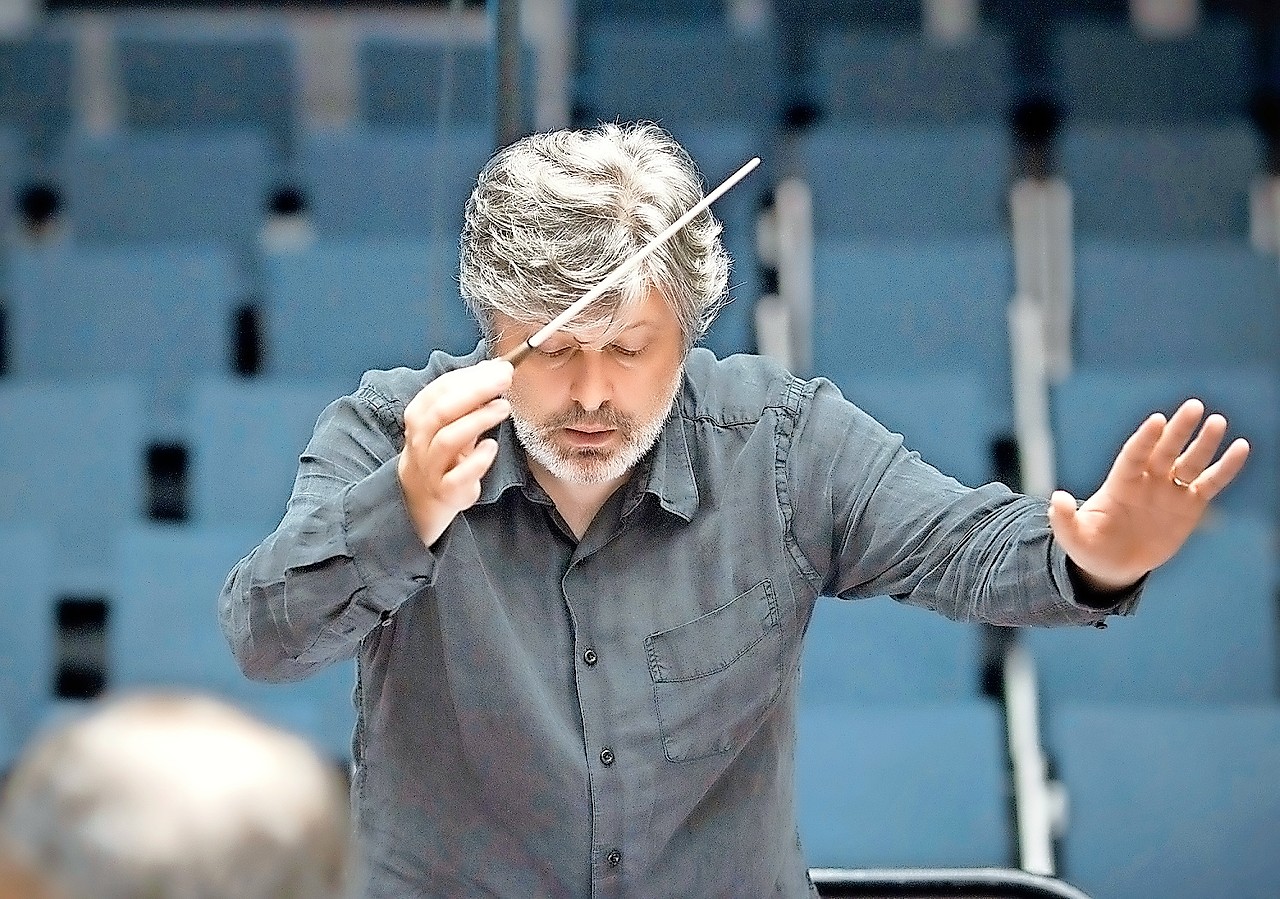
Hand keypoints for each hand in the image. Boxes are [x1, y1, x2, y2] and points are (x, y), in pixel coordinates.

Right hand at [398, 359, 512, 547]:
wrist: (422, 492)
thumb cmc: (442, 448)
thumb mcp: (451, 419)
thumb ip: (470, 395)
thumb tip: (494, 368)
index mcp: (420, 414)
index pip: (441, 388)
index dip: (471, 376)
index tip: (500, 367)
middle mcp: (421, 438)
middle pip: (443, 410)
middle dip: (476, 391)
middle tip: (505, 380)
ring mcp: (431, 465)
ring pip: (448, 439)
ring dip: (478, 420)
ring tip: (503, 407)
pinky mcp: (446, 489)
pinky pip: (458, 475)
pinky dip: (477, 460)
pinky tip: (492, 446)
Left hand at [1047, 398, 1249, 591]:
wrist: (1113, 566)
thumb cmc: (1090, 547)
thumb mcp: (1073, 537)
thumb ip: (1064, 519)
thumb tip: (1057, 498)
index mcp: (1120, 484)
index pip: (1134, 455)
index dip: (1145, 439)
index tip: (1157, 420)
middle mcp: (1147, 481)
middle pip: (1164, 450)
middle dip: (1178, 430)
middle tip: (1193, 406)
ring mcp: (1169, 491)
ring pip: (1190, 462)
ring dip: (1204, 443)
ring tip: (1217, 421)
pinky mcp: (1189, 505)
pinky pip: (1210, 483)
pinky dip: (1225, 467)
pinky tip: (1241, 447)